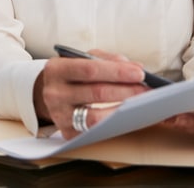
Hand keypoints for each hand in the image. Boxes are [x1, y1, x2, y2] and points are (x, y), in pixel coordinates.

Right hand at [34, 49, 148, 138]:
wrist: (46, 93)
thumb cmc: (71, 74)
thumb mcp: (82, 59)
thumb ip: (108, 60)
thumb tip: (136, 68)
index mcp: (56, 70)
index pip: (90, 70)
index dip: (117, 72)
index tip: (139, 73)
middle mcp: (54, 93)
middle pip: (96, 93)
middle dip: (126, 91)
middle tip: (147, 89)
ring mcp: (59, 115)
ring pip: (96, 116)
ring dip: (123, 110)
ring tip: (141, 104)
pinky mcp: (67, 133)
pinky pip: (95, 131)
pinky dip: (114, 124)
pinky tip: (127, 117)